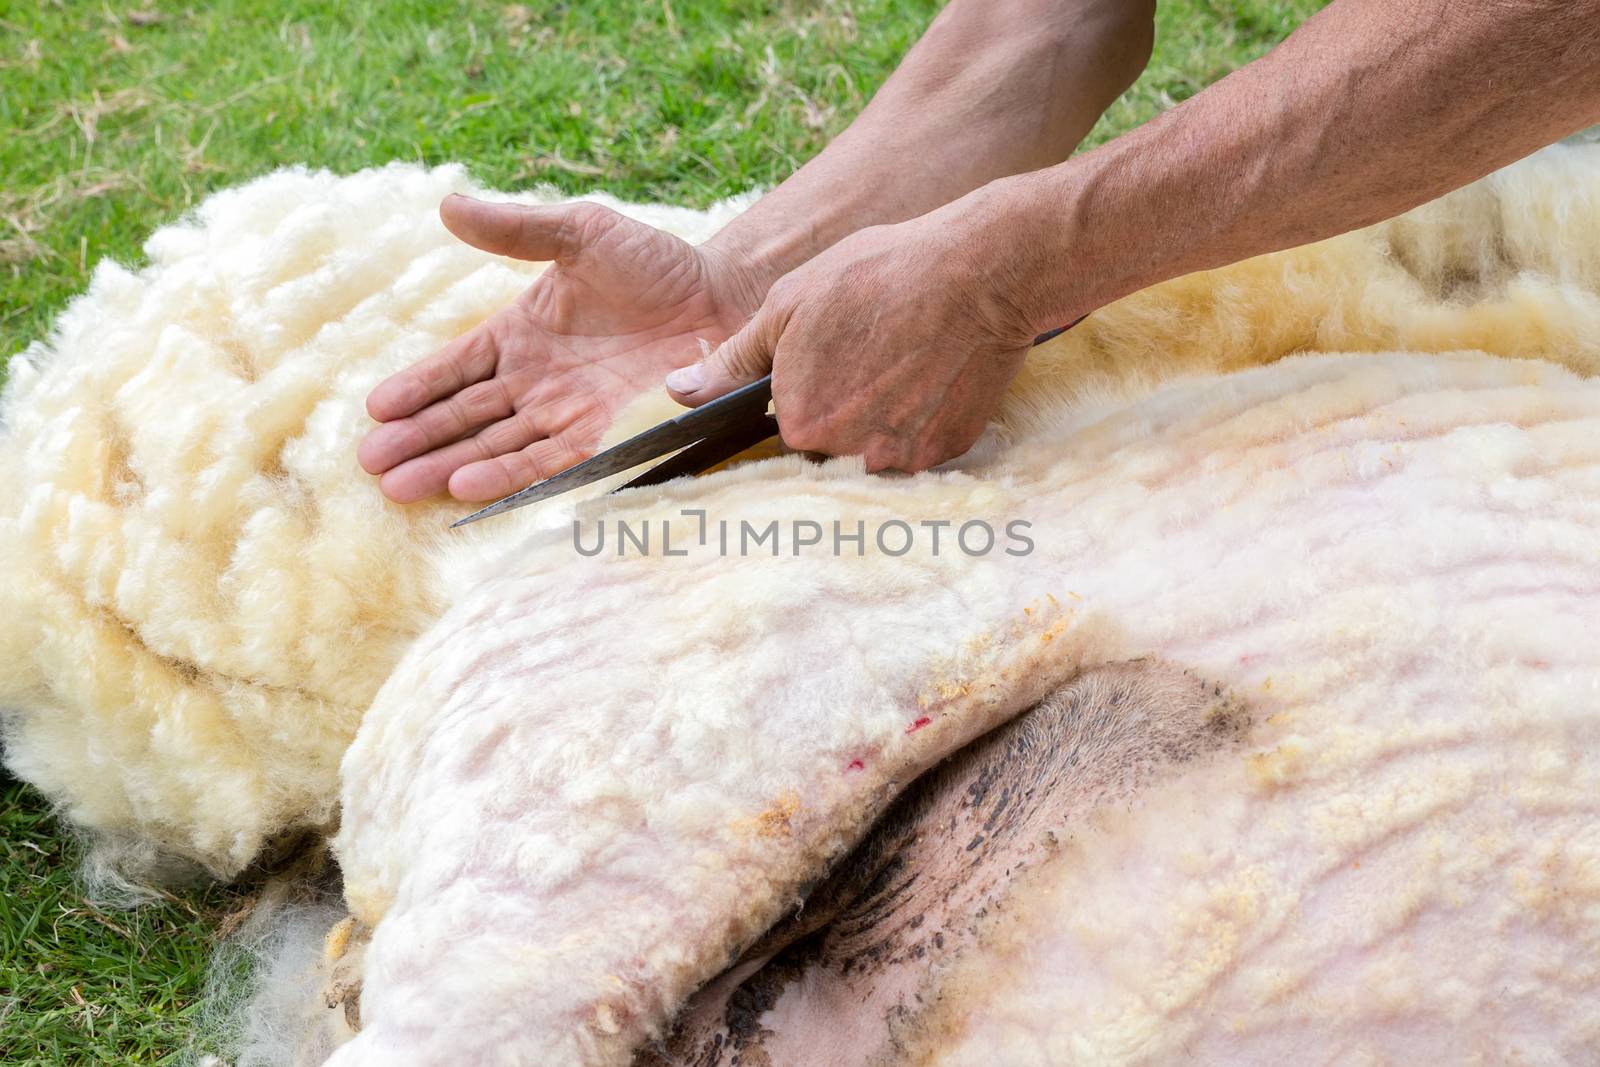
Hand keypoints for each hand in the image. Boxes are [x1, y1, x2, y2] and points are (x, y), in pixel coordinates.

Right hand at [360, 196, 765, 501]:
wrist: (720, 297)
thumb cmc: (652, 261)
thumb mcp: (579, 232)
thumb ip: (516, 229)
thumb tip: (448, 205)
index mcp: (519, 334)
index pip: (455, 367)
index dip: (417, 388)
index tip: (375, 409)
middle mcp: (535, 380)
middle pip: (465, 416)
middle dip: (418, 440)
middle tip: (371, 465)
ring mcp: (565, 411)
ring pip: (494, 445)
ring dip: (448, 465)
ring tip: (399, 486)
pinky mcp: (602, 433)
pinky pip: (546, 459)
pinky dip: (506, 474)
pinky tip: (465, 488)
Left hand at [664, 216, 1037, 472]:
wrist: (977, 272)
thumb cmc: (877, 276)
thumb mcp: (788, 305)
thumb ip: (734, 359)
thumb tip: (678, 392)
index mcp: (798, 422)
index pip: (788, 428)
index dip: (807, 391)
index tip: (833, 363)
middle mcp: (845, 454)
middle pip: (831, 446)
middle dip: (844, 409)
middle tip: (872, 357)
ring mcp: (898, 459)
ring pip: (874, 450)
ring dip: (883, 418)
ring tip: (903, 363)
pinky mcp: (943, 454)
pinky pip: (918, 448)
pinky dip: (921, 420)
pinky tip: (930, 377)